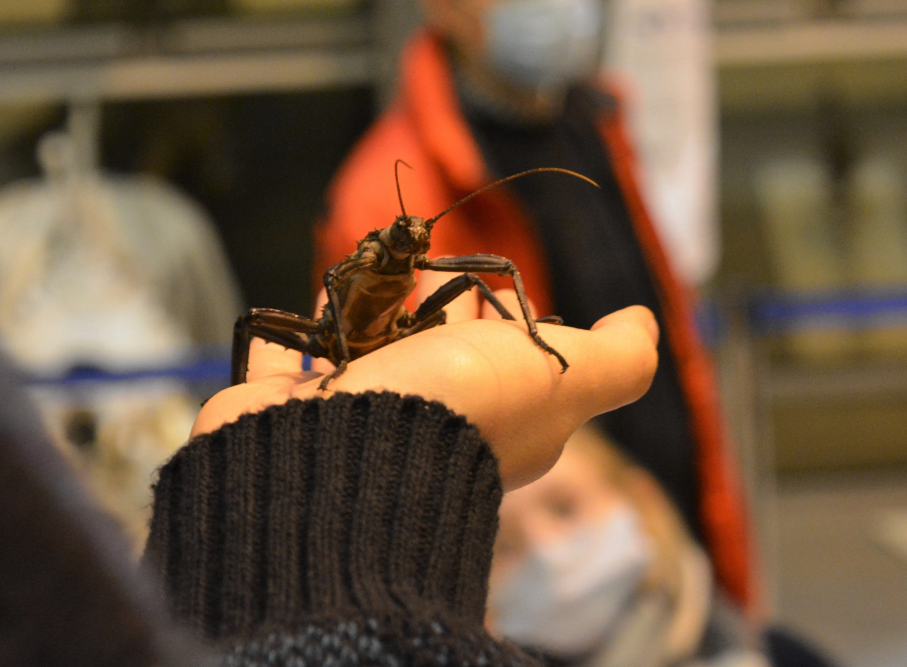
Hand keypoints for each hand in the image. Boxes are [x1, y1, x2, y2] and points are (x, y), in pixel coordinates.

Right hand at [192, 276, 658, 490]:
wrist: (344, 452)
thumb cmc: (463, 406)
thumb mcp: (563, 376)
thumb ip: (615, 358)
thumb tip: (645, 324)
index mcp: (498, 427)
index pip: (509, 371)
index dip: (505, 326)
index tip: (492, 292)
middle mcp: (431, 431)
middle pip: (433, 362)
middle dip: (430, 314)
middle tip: (422, 272)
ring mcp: (358, 424)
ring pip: (368, 360)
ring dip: (370, 313)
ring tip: (370, 270)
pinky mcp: (295, 415)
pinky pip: (300, 366)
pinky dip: (307, 332)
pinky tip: (318, 299)